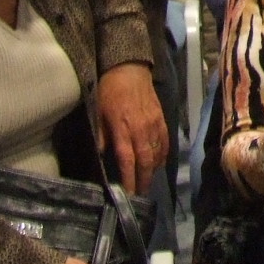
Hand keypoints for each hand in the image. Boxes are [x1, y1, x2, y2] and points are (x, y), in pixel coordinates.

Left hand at [95, 64, 167, 195]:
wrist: (129, 69)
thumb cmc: (109, 91)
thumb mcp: (98, 113)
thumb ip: (103, 136)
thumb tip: (103, 157)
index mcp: (123, 128)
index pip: (127, 159)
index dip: (129, 178)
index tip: (129, 193)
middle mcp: (141, 129)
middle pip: (145, 161)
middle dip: (143, 180)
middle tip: (140, 194)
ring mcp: (154, 124)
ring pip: (157, 153)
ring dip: (152, 170)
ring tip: (147, 182)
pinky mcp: (162, 119)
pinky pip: (165, 142)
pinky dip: (163, 155)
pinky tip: (158, 163)